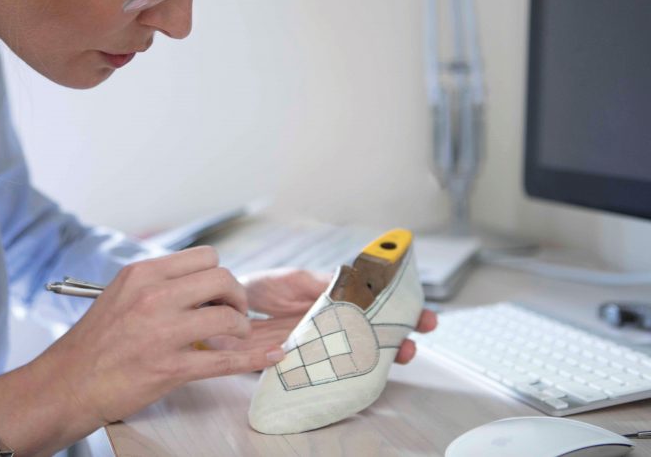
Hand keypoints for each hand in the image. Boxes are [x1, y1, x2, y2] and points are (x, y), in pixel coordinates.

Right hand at [0, 247, 282, 454]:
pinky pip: (226, 360)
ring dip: (240, 328)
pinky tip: (272, 356)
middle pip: (223, 279)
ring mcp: (163, 332)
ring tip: (233, 337)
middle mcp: (154, 296)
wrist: (67, 383)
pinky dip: (254, 358)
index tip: (219, 291)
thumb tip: (199, 280)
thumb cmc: (95, 342)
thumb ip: (158, 283)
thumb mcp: (121, 294)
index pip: (205, 257)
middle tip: (232, 313)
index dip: (220, 274)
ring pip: (228, 316)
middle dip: (236, 296)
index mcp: (143, 274)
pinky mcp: (170, 367)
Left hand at [208, 268, 438, 364]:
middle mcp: (332, 326)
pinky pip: (328, 372)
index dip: (402, 311)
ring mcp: (319, 345)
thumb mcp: (294, 280)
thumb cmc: (262, 288)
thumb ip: (321, 282)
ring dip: (382, 355)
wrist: (227, 307)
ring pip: (358, 355)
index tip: (423, 314)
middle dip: (401, 335)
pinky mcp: (300, 364)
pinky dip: (348, 373)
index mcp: (334, 302)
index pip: (376, 307)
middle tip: (419, 335)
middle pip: (375, 334)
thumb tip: (352, 278)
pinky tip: (364, 369)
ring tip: (400, 353)